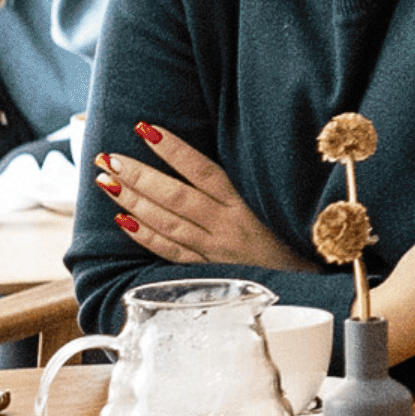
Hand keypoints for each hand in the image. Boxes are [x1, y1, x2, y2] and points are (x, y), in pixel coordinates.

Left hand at [99, 123, 297, 269]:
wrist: (308, 286)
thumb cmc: (290, 237)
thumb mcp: (276, 204)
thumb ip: (242, 183)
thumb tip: (204, 153)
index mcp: (246, 204)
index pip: (204, 171)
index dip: (174, 150)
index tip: (146, 129)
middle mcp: (229, 226)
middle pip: (177, 197)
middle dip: (139, 176)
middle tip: (108, 157)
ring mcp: (215, 251)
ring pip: (167, 223)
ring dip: (133, 201)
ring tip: (106, 181)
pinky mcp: (207, 272)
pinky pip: (170, 252)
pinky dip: (145, 236)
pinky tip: (122, 220)